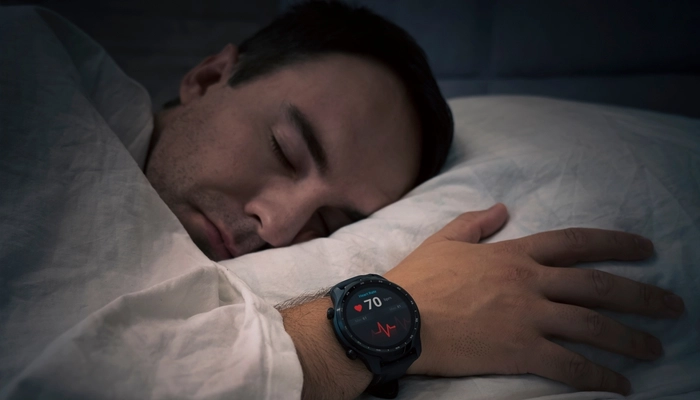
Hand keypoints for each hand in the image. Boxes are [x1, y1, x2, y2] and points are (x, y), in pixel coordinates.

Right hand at [385, 203, 683, 394]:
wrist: (397, 317)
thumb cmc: (418, 280)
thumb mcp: (445, 241)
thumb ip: (475, 222)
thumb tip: (501, 207)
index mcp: (514, 255)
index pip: (575, 242)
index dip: (614, 243)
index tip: (645, 249)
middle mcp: (530, 283)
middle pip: (597, 285)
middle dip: (641, 295)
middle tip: (673, 305)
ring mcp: (528, 317)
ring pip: (592, 325)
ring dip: (630, 338)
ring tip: (654, 347)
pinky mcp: (521, 351)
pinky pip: (570, 365)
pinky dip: (599, 376)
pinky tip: (619, 385)